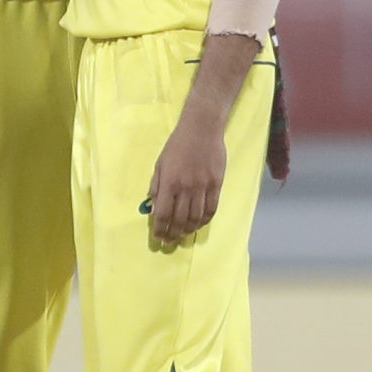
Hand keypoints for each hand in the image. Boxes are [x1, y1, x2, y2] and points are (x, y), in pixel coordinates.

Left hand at [145, 115, 228, 247]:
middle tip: (170, 242)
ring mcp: (203, 187)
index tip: (158, 238)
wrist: (202, 128)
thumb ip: (156, 186)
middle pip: (180, 219)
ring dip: (188, 230)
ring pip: (196, 217)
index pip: (163, 214)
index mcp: (169, 182)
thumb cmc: (177, 145)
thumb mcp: (160, 164)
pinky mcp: (216, 184)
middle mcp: (186, 188)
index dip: (160, 229)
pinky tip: (198, 224)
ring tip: (183, 236)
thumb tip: (154, 208)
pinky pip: (211, 209)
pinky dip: (204, 220)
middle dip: (173, 234)